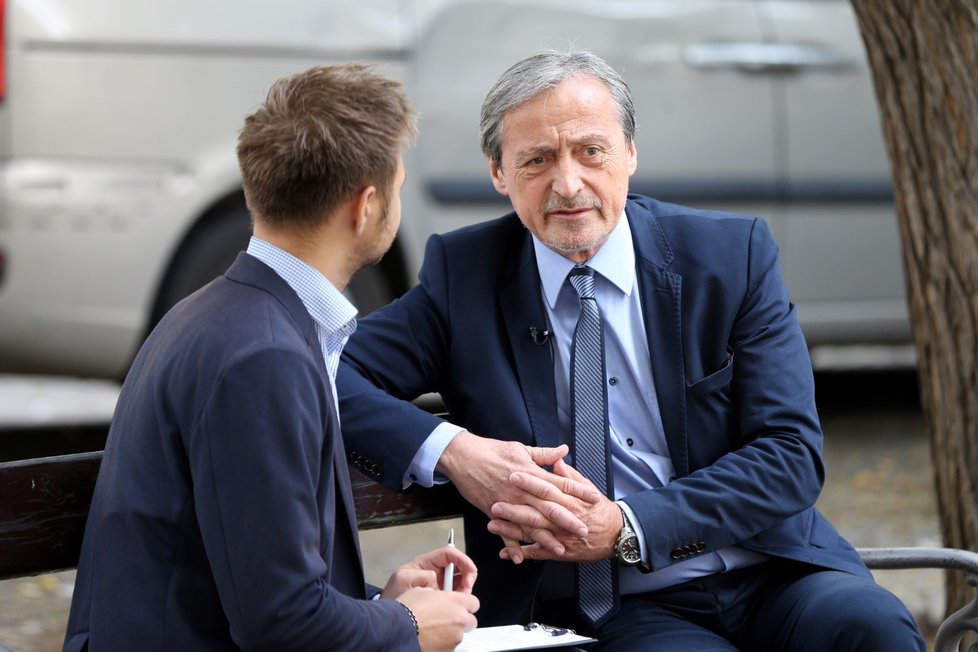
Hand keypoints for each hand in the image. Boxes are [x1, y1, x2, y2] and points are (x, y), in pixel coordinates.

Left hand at [381, 545, 477, 598]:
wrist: (391, 613)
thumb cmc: (394, 593)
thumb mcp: (404, 578)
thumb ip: (422, 576)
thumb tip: (436, 580)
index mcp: (426, 563)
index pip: (449, 554)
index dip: (463, 559)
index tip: (471, 570)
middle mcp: (435, 571)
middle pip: (459, 567)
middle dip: (467, 576)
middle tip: (466, 588)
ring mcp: (439, 585)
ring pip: (460, 582)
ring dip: (463, 589)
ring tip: (457, 599)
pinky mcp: (441, 597)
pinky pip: (455, 595)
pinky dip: (458, 599)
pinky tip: (452, 605)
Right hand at [397, 588, 478, 651]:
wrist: (396, 629)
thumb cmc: (405, 610)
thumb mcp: (420, 591)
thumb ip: (435, 594)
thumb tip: (434, 596)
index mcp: (456, 602)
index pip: (473, 602)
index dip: (464, 604)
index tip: (458, 606)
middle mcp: (459, 620)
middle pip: (470, 621)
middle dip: (460, 621)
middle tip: (445, 621)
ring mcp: (455, 639)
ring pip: (458, 636)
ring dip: (449, 634)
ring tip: (431, 632)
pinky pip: (448, 647)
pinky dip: (441, 645)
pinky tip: (428, 640)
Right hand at [436, 432, 592, 561]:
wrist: (463, 457)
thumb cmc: (491, 450)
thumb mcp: (520, 448)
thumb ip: (544, 454)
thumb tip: (563, 451)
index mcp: (532, 473)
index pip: (561, 483)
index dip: (579, 491)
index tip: (594, 498)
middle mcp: (522, 490)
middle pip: (550, 507)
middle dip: (568, 520)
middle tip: (584, 531)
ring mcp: (508, 502)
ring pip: (531, 524)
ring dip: (546, 538)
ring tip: (560, 549)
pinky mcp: (493, 510)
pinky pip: (504, 532)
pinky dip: (512, 546)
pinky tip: (521, 558)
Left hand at [487, 458, 622, 562]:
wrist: (617, 535)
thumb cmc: (601, 511)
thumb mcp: (588, 488)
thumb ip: (570, 475)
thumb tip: (557, 460)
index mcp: (569, 500)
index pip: (546, 488)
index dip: (530, 482)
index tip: (513, 474)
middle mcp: (563, 519)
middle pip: (536, 512)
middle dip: (515, 507)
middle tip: (495, 502)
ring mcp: (560, 537)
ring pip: (533, 533)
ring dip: (512, 530)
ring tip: (492, 525)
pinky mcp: (559, 551)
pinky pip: (537, 553)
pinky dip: (521, 553)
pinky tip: (504, 552)